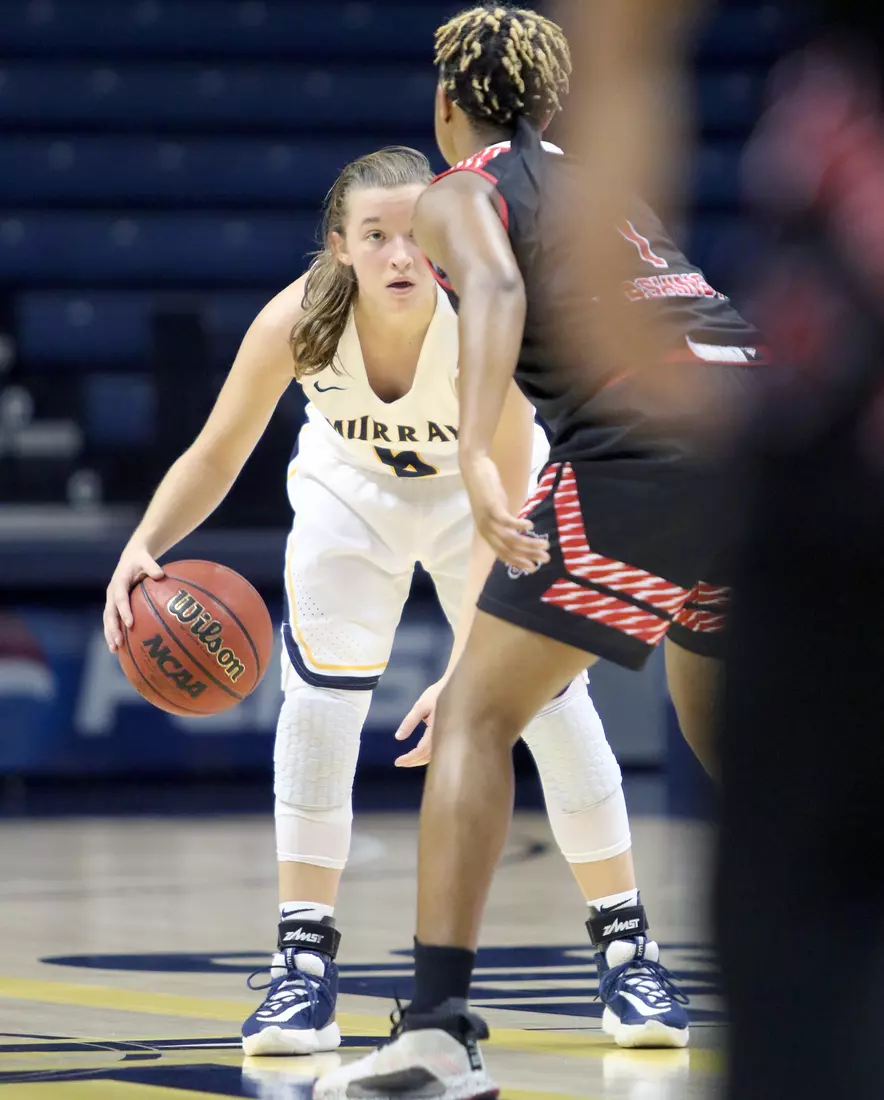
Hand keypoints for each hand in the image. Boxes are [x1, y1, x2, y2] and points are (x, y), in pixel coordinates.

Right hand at [104, 546, 164, 652]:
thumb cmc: (141, 560)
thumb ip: (152, 566)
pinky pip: (111, 620)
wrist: (130, 558)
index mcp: (119, 582)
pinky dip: (113, 632)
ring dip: (110, 634)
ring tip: (114, 649)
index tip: (130, 623)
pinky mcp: (113, 605)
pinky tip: (118, 647)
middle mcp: (112, 592)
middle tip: (119, 643)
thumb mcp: (146, 559)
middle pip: (110, 613)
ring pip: (108, 619)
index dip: (124, 611)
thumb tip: (161, 575)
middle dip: (113, 629)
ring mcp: (111, 599)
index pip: (120, 598)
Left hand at [393, 679, 447, 767]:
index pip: (421, 751)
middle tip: (400, 763)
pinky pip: (439, 749)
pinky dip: (429, 754)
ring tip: (409, 760)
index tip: (397, 762)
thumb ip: (409, 722)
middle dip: (413, 761)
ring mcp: (448, 736)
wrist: (457, 687)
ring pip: (435, 755)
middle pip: (428, 757)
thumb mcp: (420, 706)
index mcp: (436, 730)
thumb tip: (398, 737)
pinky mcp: (450, 734)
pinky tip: (422, 753)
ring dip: (421, 760)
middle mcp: (444, 736)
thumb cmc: (438, 694)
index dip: (409, 758)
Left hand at [460, 452, 548, 571]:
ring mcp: (488, 519)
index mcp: (487, 534)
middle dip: (528, 556)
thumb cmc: (488, 489)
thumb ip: (507, 522)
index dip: (517, 563)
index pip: (503, 555)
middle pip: (508, 549)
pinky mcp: (491, 507)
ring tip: (544, 544)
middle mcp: (486, 530)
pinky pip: (506, 521)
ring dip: (528, 543)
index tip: (532, 568)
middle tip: (545, 559)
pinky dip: (519, 525)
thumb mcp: (498, 510)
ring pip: (510, 538)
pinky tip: (531, 526)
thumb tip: (520, 531)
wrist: (475, 469)